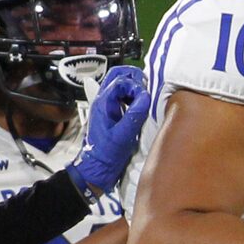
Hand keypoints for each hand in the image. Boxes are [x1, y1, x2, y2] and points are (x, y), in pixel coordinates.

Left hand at [68, 65, 150, 194]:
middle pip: (117, 75)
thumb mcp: (124, 135)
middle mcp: (103, 101)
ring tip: (143, 98)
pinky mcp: (111, 113)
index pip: (121, 80)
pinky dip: (132, 96)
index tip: (145, 97)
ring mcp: (106, 106)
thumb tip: (146, 96)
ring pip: (119, 84)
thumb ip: (135, 114)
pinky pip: (121, 96)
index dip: (136, 85)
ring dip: (133, 86)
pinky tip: (139, 106)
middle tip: (146, 88)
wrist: (96, 169)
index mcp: (103, 103)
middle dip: (134, 77)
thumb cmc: (106, 155)